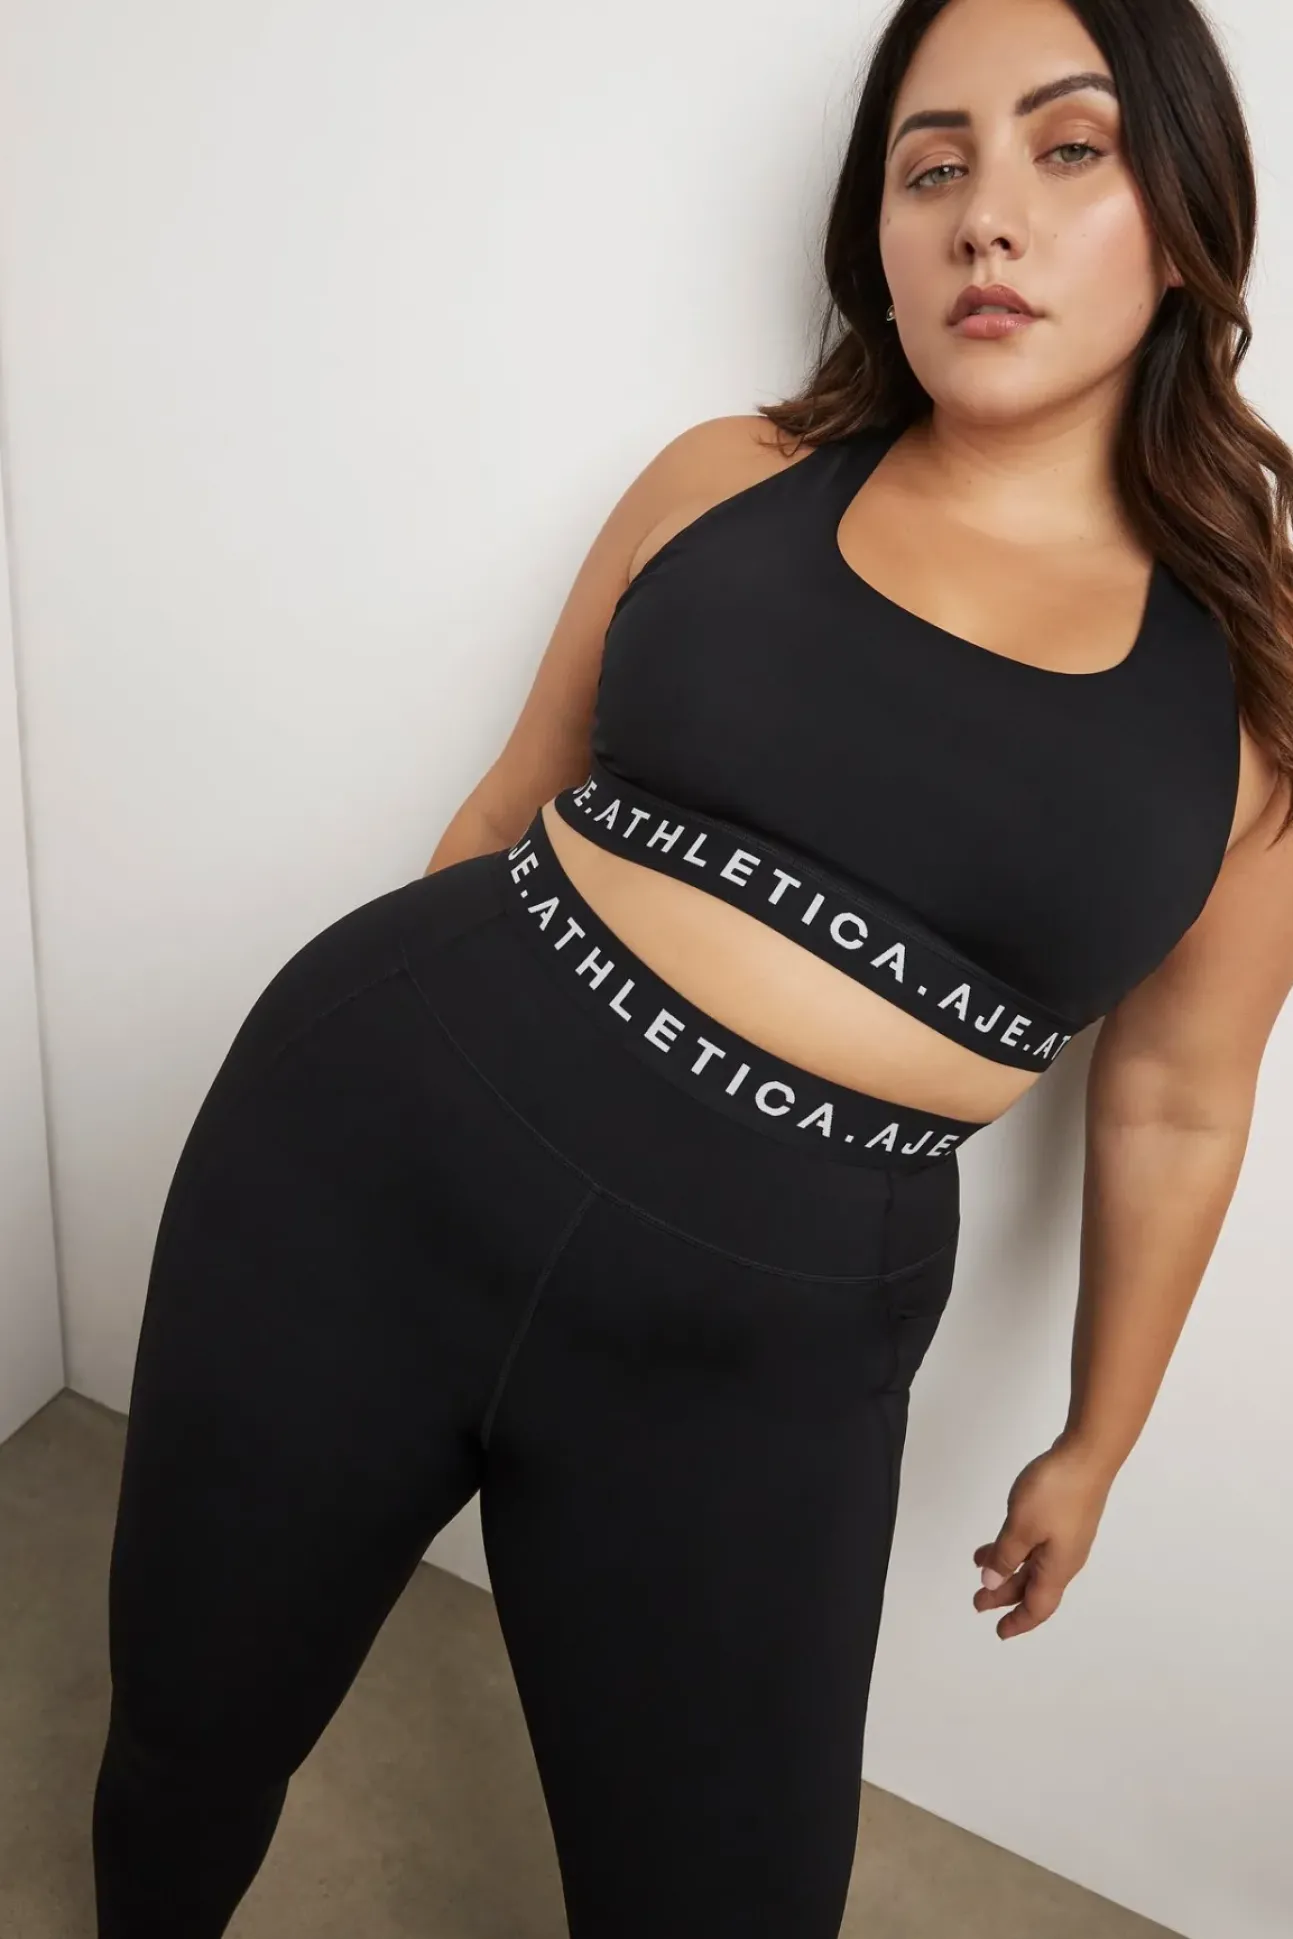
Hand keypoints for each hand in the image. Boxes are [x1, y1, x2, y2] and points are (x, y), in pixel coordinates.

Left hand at [972, 1437, 1113, 1638]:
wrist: (1088, 1455)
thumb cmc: (1055, 1493)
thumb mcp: (1021, 1527)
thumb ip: (1005, 1556)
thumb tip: (993, 1584)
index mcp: (1057, 1568)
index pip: (1038, 1606)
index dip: (1018, 1621)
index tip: (1000, 1631)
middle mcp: (1064, 1559)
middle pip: (1033, 1587)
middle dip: (1005, 1596)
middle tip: (979, 1602)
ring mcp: (1066, 1537)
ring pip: (1032, 1564)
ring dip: (1007, 1569)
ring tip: (980, 1568)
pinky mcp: (1064, 1518)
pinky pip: (1035, 1545)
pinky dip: (1015, 1548)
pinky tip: (999, 1539)